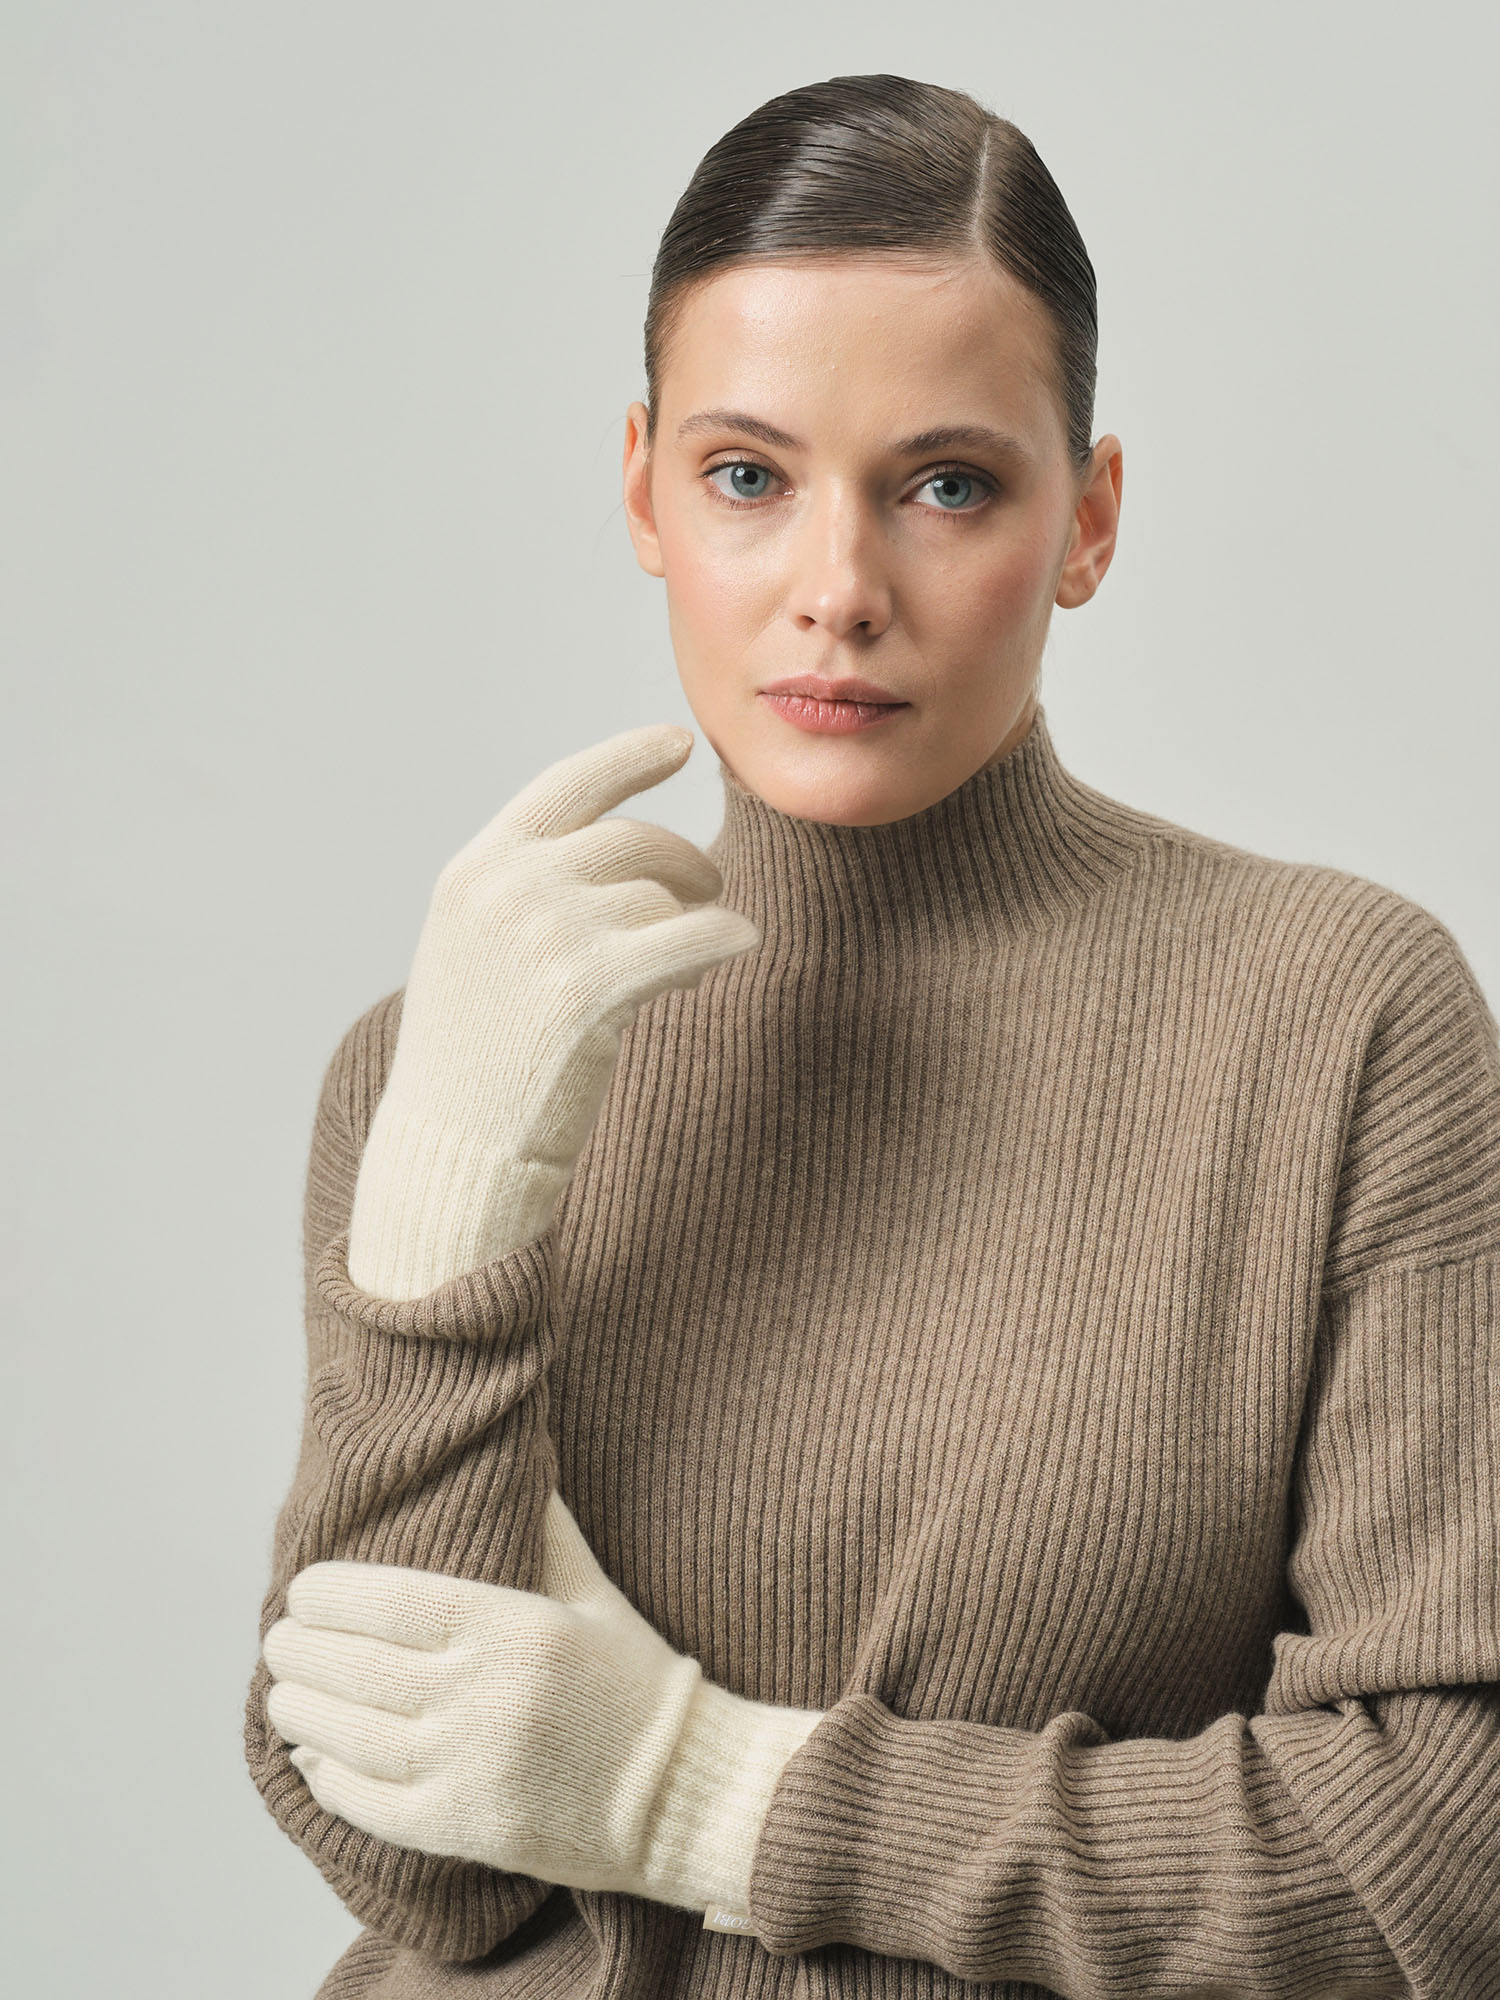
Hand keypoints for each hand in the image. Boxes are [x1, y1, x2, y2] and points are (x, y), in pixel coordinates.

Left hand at [263, 1492, 824, 1911]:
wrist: (684, 1790)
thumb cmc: (633, 1678)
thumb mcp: (593, 1590)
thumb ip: (543, 1528)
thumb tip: (513, 1451)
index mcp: (513, 1625)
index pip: (388, 1601)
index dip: (328, 1595)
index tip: (302, 1590)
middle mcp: (485, 1694)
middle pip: (354, 1667)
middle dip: (297, 1651)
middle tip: (277, 1639)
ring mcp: (471, 1768)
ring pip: (347, 1736)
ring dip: (299, 1711)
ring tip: (282, 1694)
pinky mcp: (465, 1829)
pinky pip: (368, 1803)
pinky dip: (327, 1778)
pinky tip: (312, 1756)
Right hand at [347, 723, 762, 1293]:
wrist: (453, 1146)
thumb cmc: (476, 1061)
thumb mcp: (476, 951)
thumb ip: (529, 892)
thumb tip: (627, 852)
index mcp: (476, 872)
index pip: (566, 787)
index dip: (628, 759)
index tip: (680, 744)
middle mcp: (508, 890)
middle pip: (633, 841)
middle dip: (683, 862)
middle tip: (706, 892)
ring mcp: (547, 935)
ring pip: (663, 895)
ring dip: (696, 916)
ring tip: (693, 951)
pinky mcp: (589, 987)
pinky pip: (691, 937)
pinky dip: (727, 937)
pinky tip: (741, 943)